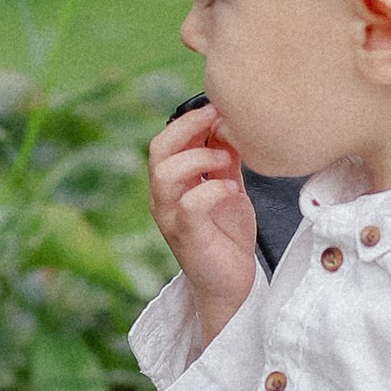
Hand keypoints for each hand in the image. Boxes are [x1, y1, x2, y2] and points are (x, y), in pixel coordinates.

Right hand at [146, 104, 258, 342]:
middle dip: (188, 127)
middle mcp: (163, 198)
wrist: (232, 284)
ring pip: (165, 174)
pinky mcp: (187, 237)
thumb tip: (232, 124)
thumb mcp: (227, 187)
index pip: (166, 140)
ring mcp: (171, 218)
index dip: (189, 119)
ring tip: (226, 159)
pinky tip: (232, 189)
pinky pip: (189, 205)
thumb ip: (225, 159)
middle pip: (158, 150)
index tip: (219, 106)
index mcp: (171, 183)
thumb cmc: (227, 235)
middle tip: (218, 117)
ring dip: (199, 157)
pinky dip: (212, 190)